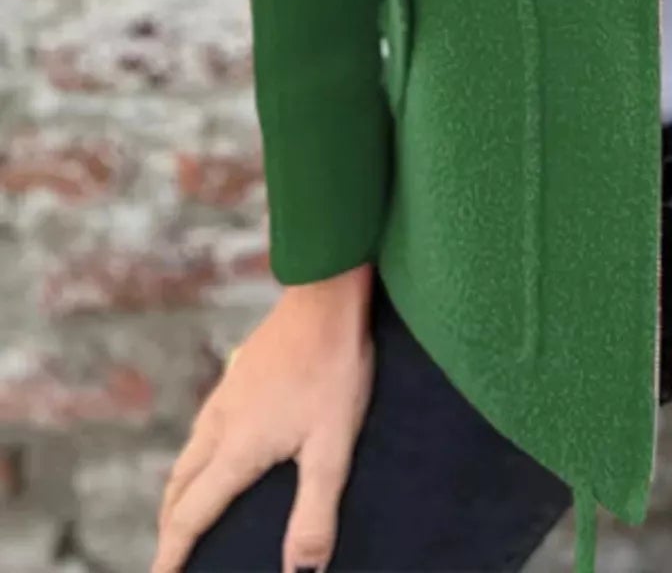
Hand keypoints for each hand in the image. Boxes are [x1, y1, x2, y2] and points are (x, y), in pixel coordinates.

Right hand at [153, 265, 375, 572]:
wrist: (326, 294)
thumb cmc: (334, 367)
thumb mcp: (333, 446)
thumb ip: (316, 511)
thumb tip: (301, 571)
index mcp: (235, 449)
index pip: (191, 515)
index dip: (173, 554)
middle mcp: (219, 424)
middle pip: (178, 488)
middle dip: (171, 526)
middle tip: (171, 555)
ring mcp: (225, 395)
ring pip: (188, 455)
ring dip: (180, 492)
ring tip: (187, 512)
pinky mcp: (238, 374)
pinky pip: (203, 429)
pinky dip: (197, 458)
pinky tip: (218, 451)